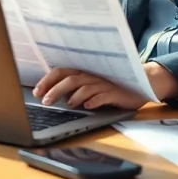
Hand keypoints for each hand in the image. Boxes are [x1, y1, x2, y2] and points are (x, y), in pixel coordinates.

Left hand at [33, 68, 147, 110]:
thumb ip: (75, 88)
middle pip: (70, 80)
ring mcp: (104, 84)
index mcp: (84, 73)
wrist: (141, 84)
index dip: (48, 80)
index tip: (36, 91)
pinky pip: (103, 96)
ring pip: (85, 87)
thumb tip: (55, 95)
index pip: (62, 72)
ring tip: (67, 104)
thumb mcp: (92, 86)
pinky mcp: (116, 93)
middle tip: (45, 101)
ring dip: (74, 96)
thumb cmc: (113, 86)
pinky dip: (94, 100)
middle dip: (55, 89)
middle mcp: (92, 76)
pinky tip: (87, 106)